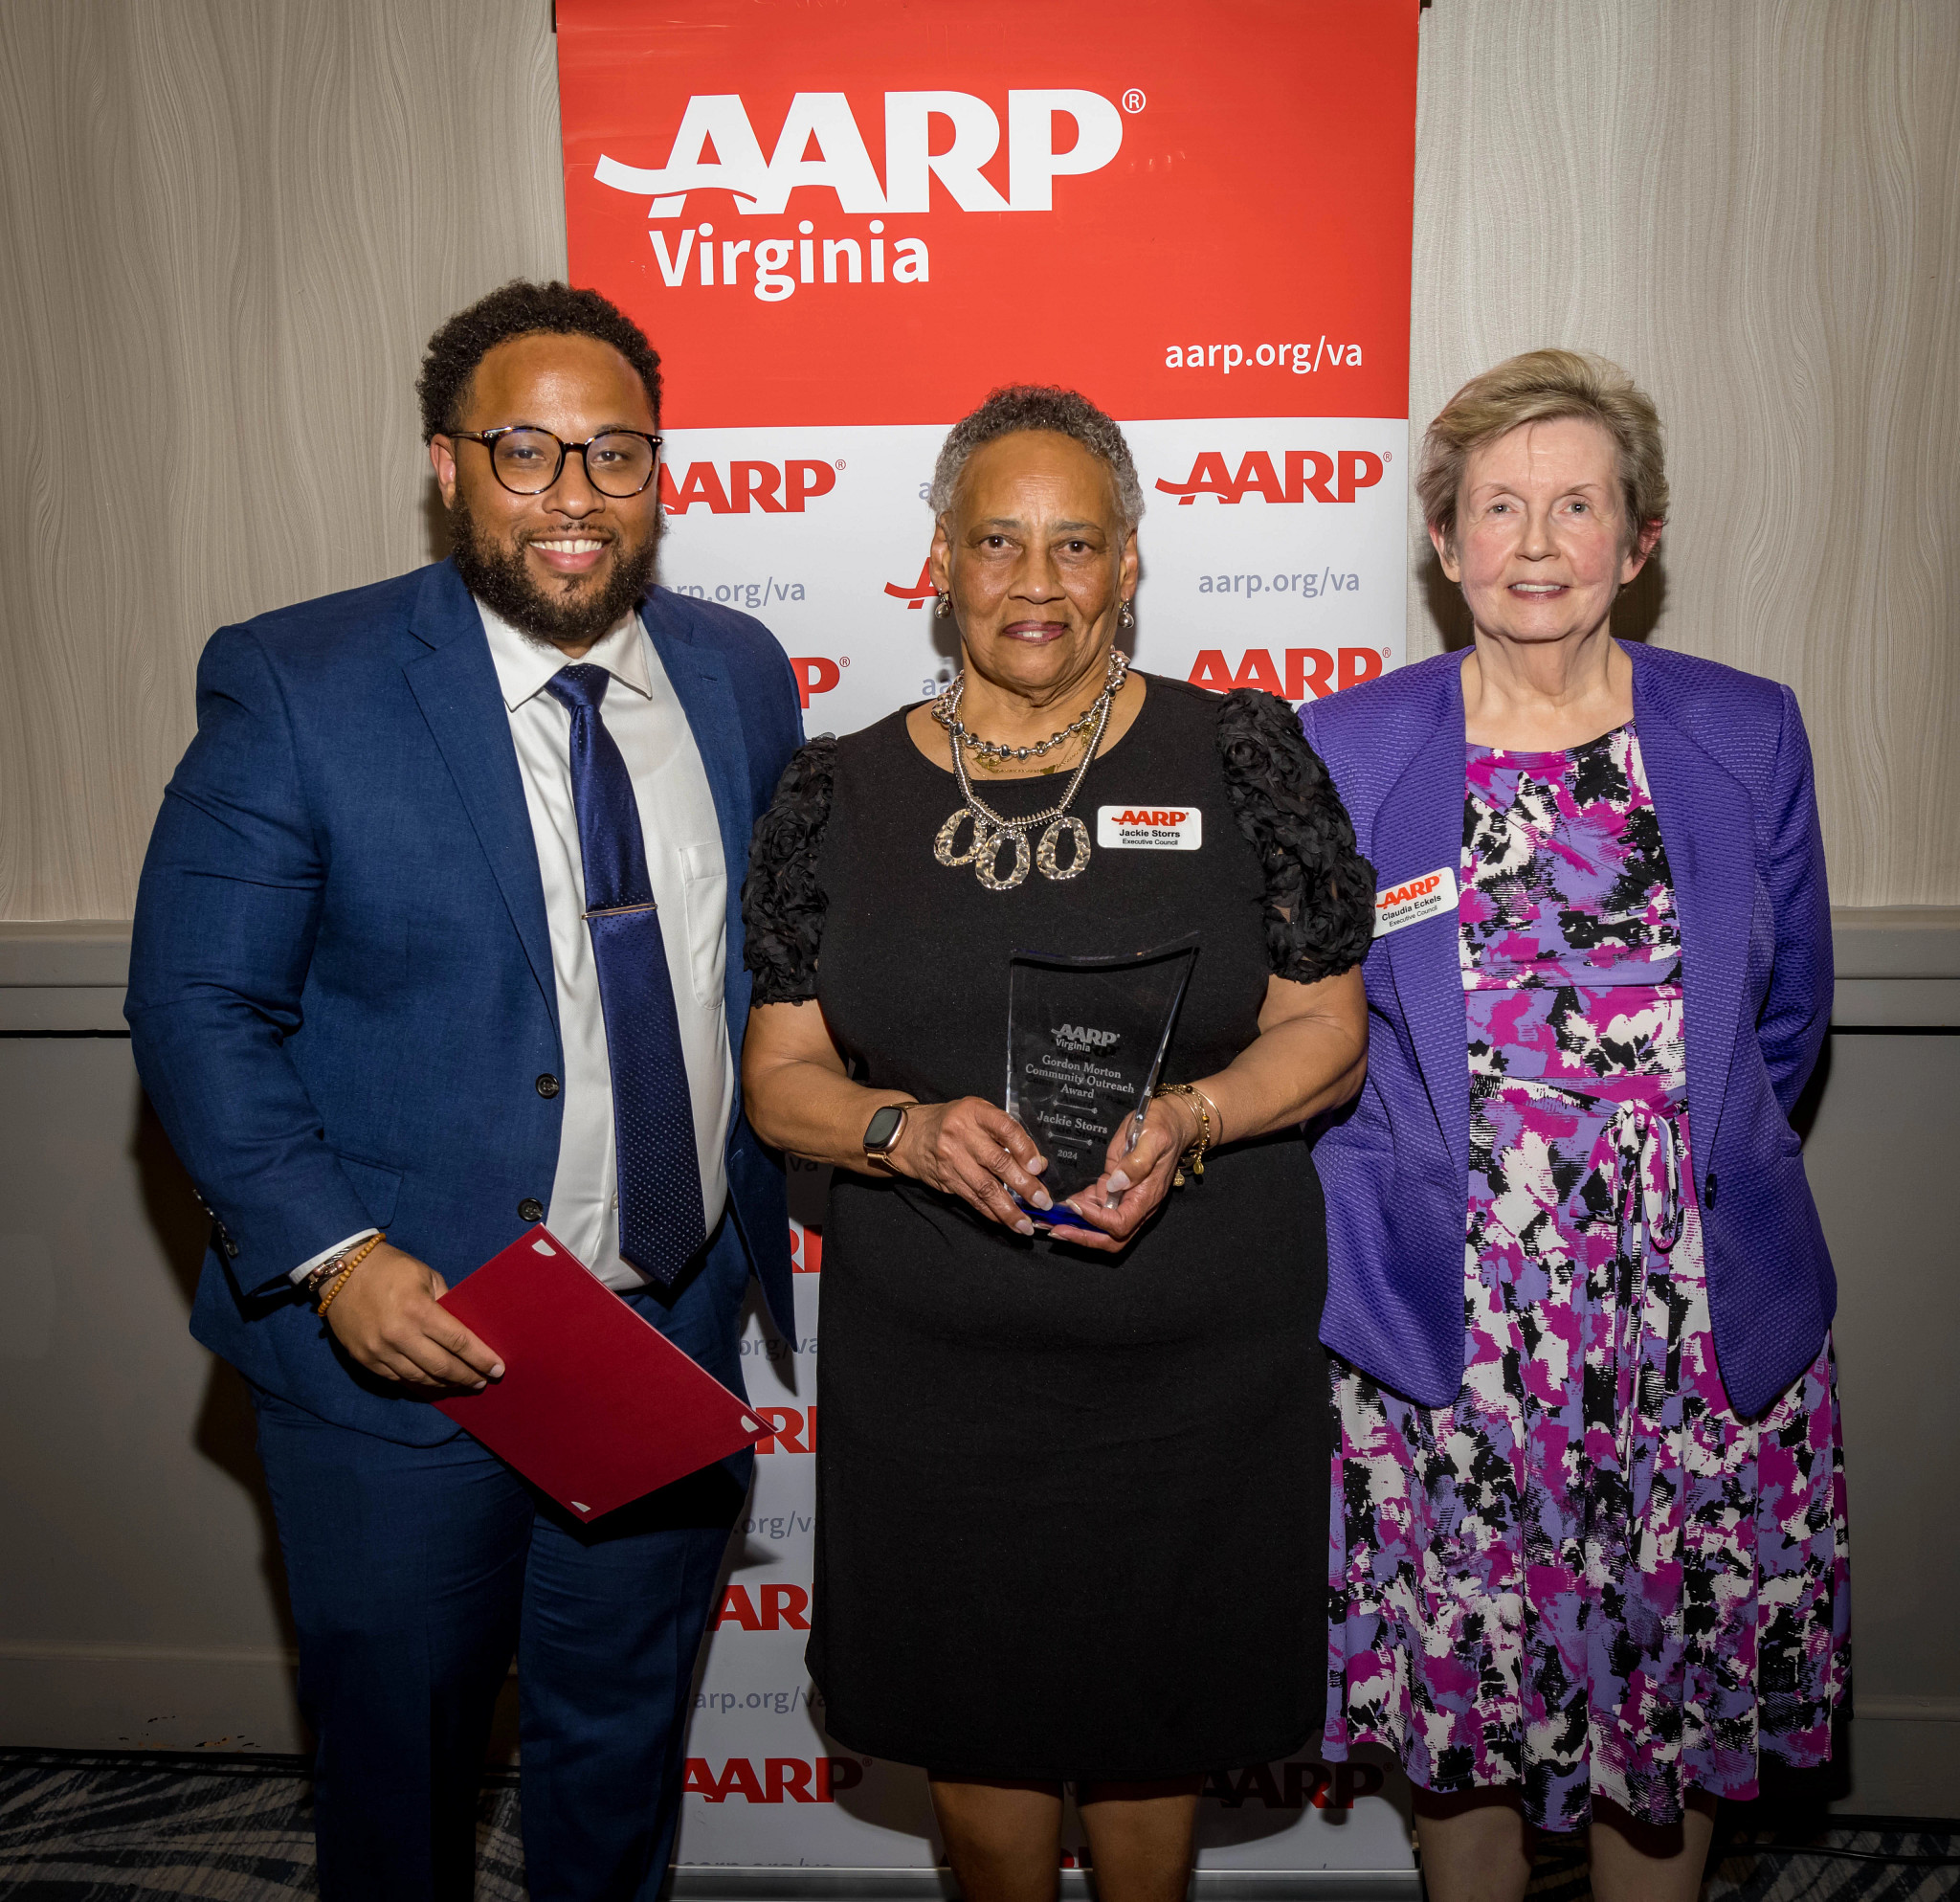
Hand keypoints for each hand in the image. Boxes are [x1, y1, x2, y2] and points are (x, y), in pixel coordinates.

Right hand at [321, 1241, 504, 1390]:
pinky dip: (419, 1383)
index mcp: (418, 1310)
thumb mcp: (426, 1276)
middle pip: (442, 1366)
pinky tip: (434, 1383)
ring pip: (420, 1378)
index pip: (458, 1341)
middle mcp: (399, 1335)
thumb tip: (464, 1327)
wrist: (343, 1272)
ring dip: (445, 1384)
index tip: (497, 1369)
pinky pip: (398, 1379)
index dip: (480, 1358)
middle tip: (483, 1381)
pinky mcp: (365, 1360)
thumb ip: (446, 1302)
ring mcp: (380, 1351)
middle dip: (467, 1376)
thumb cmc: (390, 1268)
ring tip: (462, 1384)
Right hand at [888, 1098, 1050, 1234]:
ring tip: (1026, 1224)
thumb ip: (1008, 1135)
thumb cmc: (954, 1122)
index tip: (1039, 1167)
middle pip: (998, 1162)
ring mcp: (951, 1158)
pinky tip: (1006, 1221)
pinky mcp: (945, 1179)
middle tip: (1042, 1201)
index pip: (1005, 1128)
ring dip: (1009, 1209)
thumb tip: (1038, 1164)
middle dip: (1024, 1185)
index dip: (1024, 1148)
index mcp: (975, 1112)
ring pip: (985, 1188)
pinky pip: (972, 1199)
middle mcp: (961, 1134)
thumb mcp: (979, 1114)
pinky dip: (991, 1212)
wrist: (910, 1134)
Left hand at [1052, 1093, 1197, 1252]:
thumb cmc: (1163, 1126)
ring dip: (1077, 1225)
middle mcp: (1137, 1203)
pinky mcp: (1117, 1189)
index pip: (1120, 1224)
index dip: (1096, 1219)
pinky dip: (1080, 1208)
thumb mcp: (1152, 1138)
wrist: (1171, 1121)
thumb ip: (1136, 1162)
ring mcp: (1127, 1198)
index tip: (1075, 1205)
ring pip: (1102, 1227)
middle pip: (1112, 1238)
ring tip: (1050, 1219)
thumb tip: (1116, 1184)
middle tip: (1056, 1230)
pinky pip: (1098, 1207)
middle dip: (1083, 1237)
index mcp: (1146, 1196)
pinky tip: (1063, 1203)